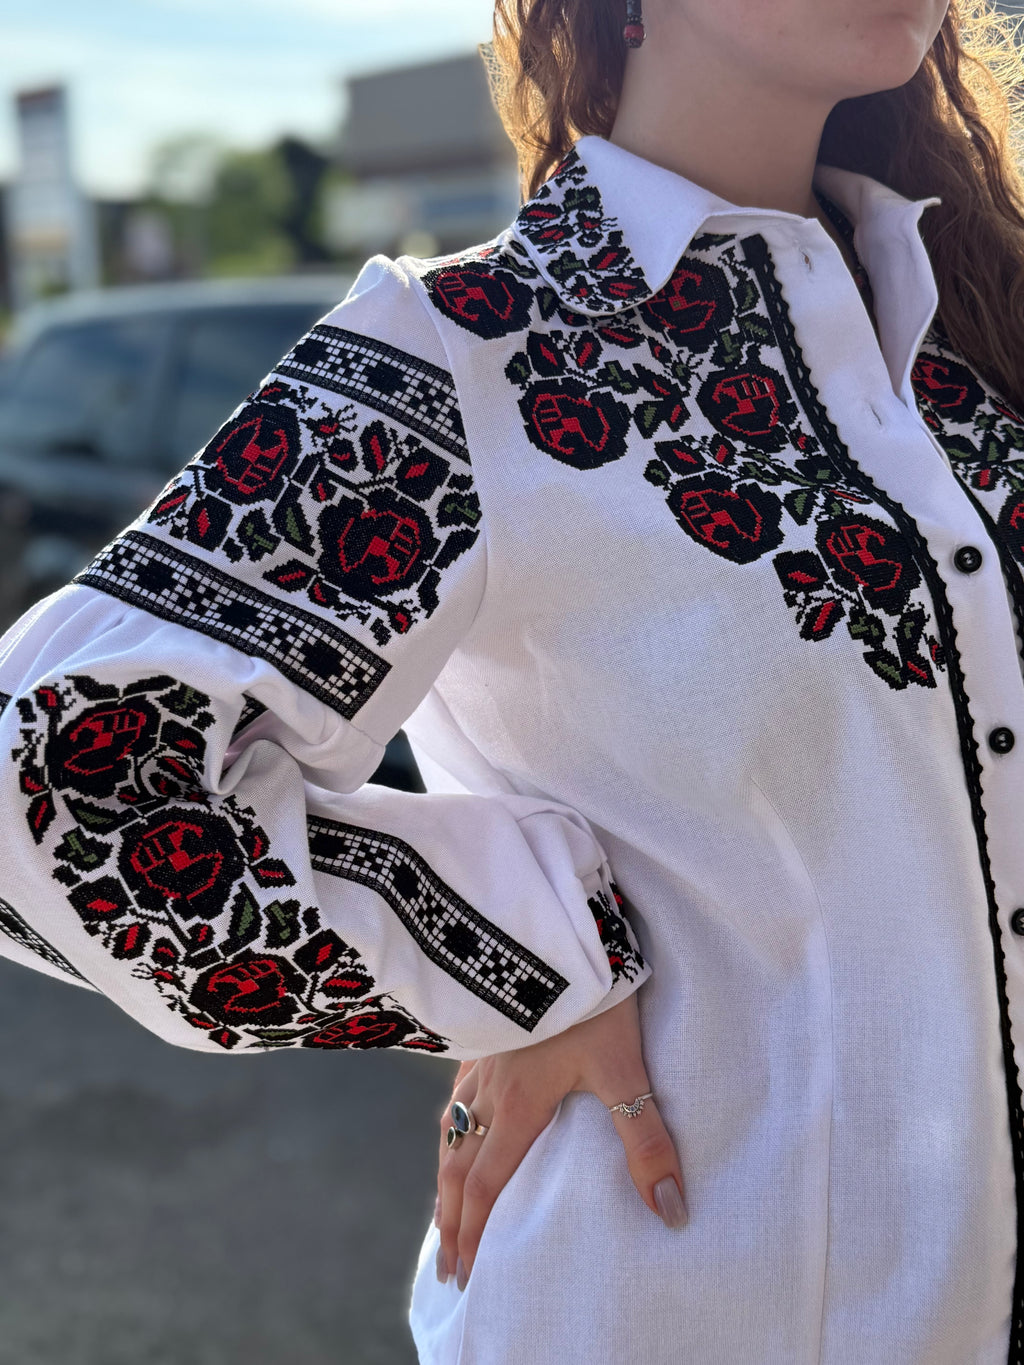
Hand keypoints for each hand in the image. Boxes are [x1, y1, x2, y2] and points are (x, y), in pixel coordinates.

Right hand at [433, 991, 687, 1289]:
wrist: (561, 936)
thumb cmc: (595, 1004)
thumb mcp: (625, 1071)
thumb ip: (647, 1143)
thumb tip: (670, 1212)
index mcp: (520, 1105)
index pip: (488, 1184)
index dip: (474, 1233)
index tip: (465, 1273)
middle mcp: (491, 1088)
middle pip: (459, 1166)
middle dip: (451, 1220)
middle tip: (447, 1265)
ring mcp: (483, 1056)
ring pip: (451, 1127)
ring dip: (445, 1176)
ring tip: (442, 1207)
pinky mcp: (487, 1029)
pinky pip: (456, 1088)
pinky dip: (449, 1121)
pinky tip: (455, 1116)